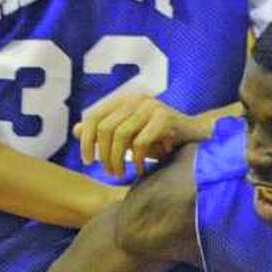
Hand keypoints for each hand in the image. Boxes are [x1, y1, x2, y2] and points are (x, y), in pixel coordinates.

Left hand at [75, 93, 206, 177]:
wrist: (196, 136)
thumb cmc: (159, 138)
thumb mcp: (129, 135)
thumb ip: (105, 131)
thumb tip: (76, 130)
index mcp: (123, 100)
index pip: (93, 117)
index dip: (86, 140)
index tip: (87, 161)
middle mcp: (135, 98)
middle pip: (105, 128)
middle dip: (104, 155)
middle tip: (111, 172)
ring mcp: (151, 106)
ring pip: (121, 135)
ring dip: (118, 159)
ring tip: (122, 173)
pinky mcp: (165, 117)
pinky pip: (141, 141)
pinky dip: (139, 159)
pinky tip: (142, 169)